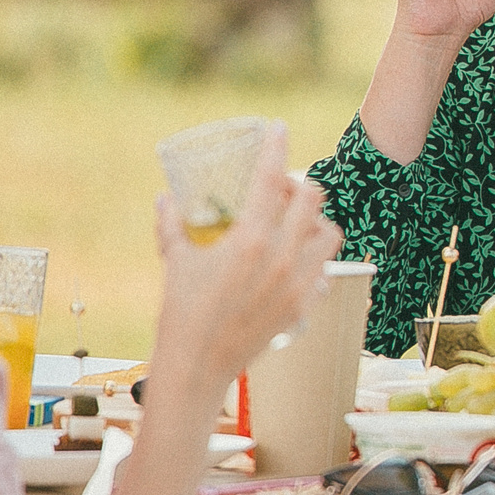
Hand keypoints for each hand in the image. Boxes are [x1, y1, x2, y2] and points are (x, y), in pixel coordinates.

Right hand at [149, 126, 341, 395]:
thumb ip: (172, 225)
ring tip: (292, 226)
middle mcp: (281, 257)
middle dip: (299, 188)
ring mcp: (298, 282)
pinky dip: (315, 261)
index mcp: (249, 239)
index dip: (276, 147)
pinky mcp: (305, 305)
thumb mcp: (175, 262)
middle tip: (280, 192)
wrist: (198, 366)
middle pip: (314, 200)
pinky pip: (325, 271)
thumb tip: (166, 199)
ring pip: (328, 234)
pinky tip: (295, 263)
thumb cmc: (181, 313)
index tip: (279, 127)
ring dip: (315, 223)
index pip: (270, 180)